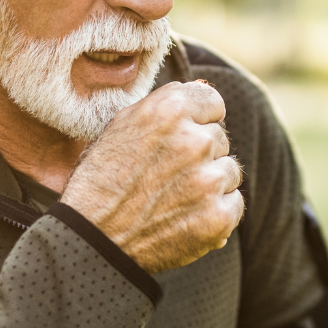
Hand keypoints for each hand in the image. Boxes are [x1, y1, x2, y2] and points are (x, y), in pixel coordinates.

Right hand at [61, 80, 243, 272]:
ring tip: (172, 199)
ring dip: (209, 183)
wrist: (94, 240)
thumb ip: (165, 104)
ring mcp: (209, 181)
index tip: (182, 138)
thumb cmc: (101, 181)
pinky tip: (184, 218)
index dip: (198, 120)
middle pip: (219, 138)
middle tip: (165, 177)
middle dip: (199, 155)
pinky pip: (234, 203)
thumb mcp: (122, 126)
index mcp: (170, 110)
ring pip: (229, 171)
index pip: (213, 101)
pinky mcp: (219, 217)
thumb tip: (202, 87)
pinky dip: (215, 212)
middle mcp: (194, 141)